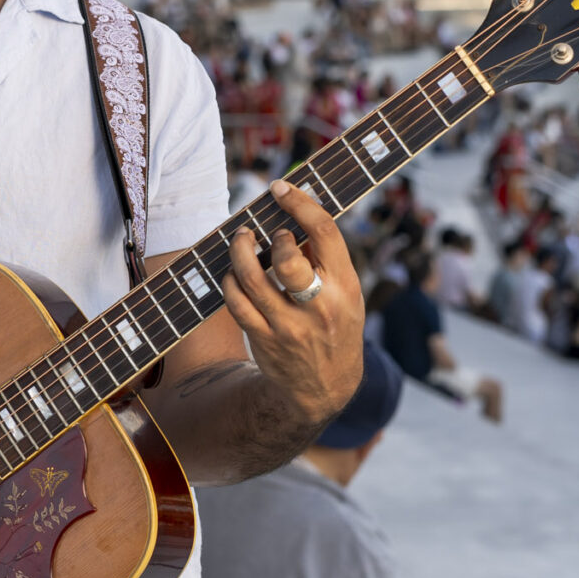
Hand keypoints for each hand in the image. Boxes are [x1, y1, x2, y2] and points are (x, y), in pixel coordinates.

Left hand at [222, 178, 363, 427]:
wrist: (324, 389)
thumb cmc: (335, 327)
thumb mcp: (347, 295)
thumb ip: (326, 260)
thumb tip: (294, 214)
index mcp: (345, 287)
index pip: (325, 234)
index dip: (300, 203)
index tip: (281, 188)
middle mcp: (318, 307)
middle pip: (287, 259)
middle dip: (272, 236)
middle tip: (267, 231)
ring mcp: (287, 326)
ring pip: (251, 279)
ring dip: (239, 250)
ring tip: (240, 238)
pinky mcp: (263, 339)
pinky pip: (236, 302)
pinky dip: (230, 280)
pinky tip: (234, 272)